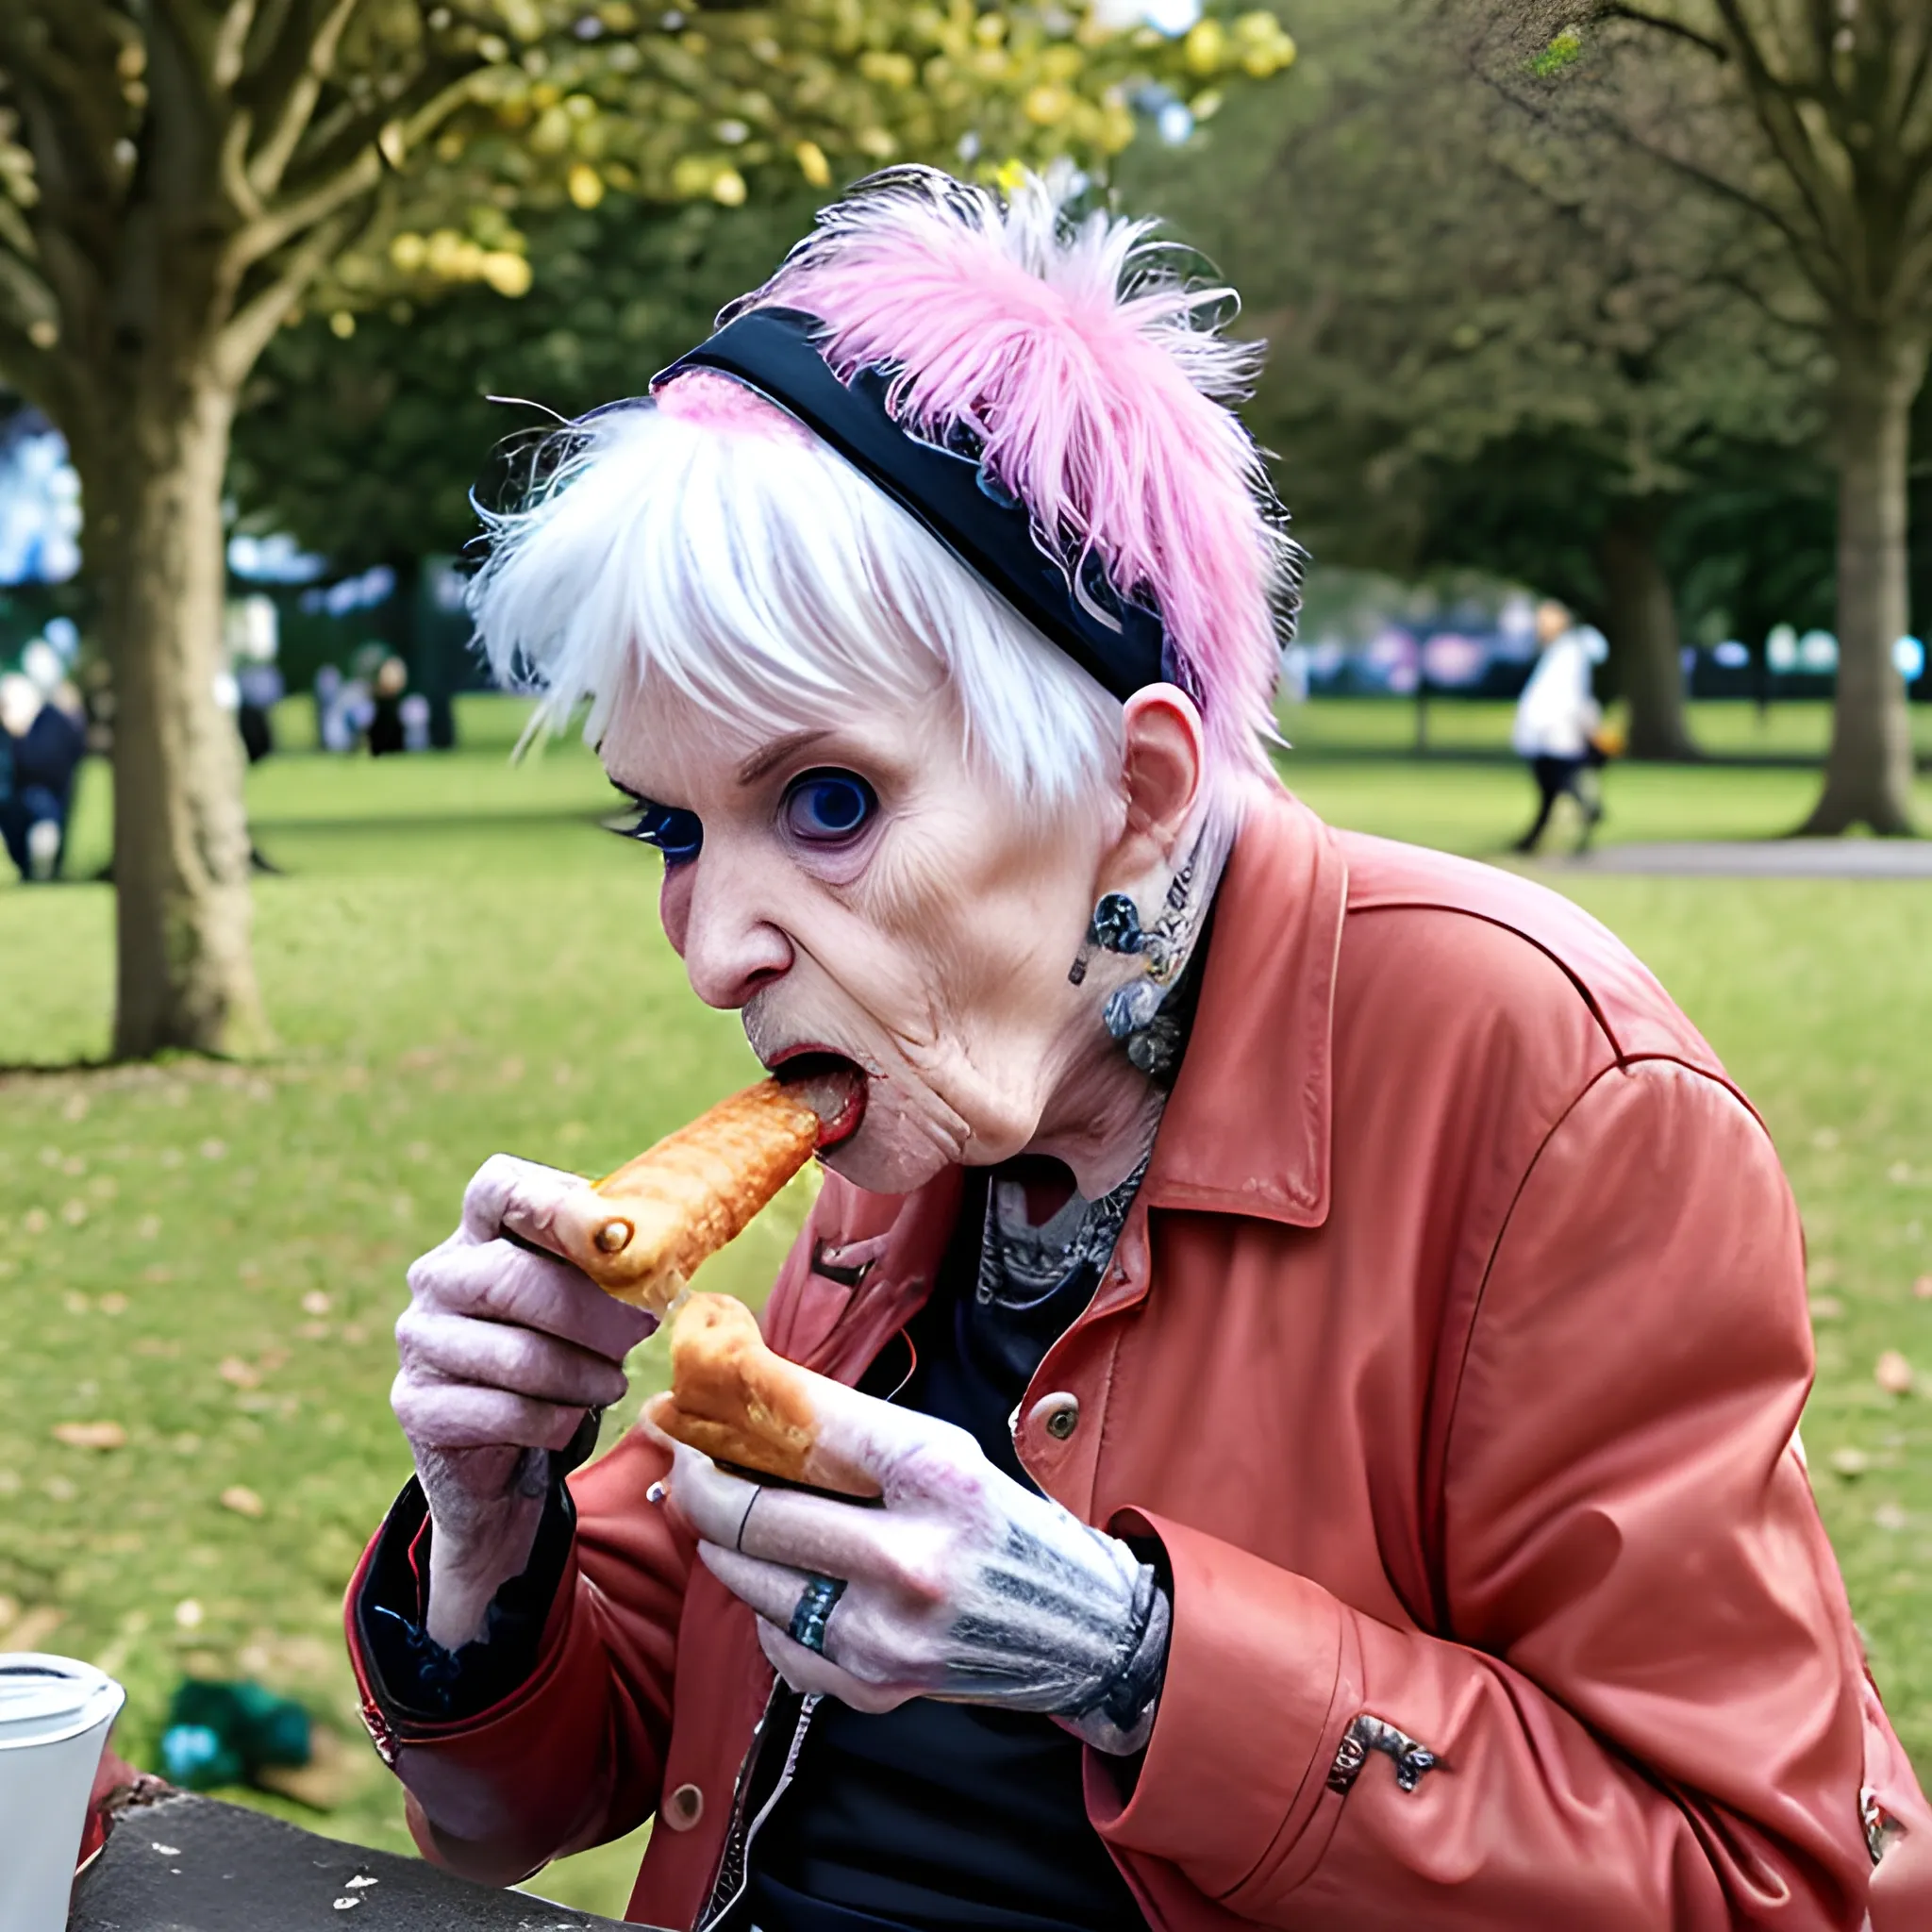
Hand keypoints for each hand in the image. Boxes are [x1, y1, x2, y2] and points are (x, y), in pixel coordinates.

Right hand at [393, 1154, 657, 1648]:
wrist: (507, 1449)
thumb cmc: (562, 1350)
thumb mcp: (589, 1297)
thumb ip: (613, 1266)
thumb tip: (665, 1252)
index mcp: (481, 1230)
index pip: (500, 1189)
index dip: (557, 1205)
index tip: (615, 1232)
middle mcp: (440, 1276)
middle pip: (513, 1277)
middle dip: (593, 1309)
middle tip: (642, 1328)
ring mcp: (421, 1340)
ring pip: (515, 1354)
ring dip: (582, 1374)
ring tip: (612, 1383)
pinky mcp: (418, 1404)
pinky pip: (502, 1412)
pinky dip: (554, 1420)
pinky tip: (571, 1418)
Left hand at [657, 1380, 1168, 1753]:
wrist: (1077, 1628)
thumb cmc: (999, 1525)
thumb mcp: (943, 1453)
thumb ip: (849, 1436)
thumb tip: (741, 1409)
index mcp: (936, 1475)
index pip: (802, 1430)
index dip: (728, 1415)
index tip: (689, 1411)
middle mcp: (910, 1556)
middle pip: (753, 1513)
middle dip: (699, 1484)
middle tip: (685, 1464)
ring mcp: (885, 1632)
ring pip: (749, 1578)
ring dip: (728, 1544)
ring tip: (742, 1520)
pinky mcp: (870, 1686)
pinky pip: (774, 1636)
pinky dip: (771, 1607)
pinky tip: (801, 1585)